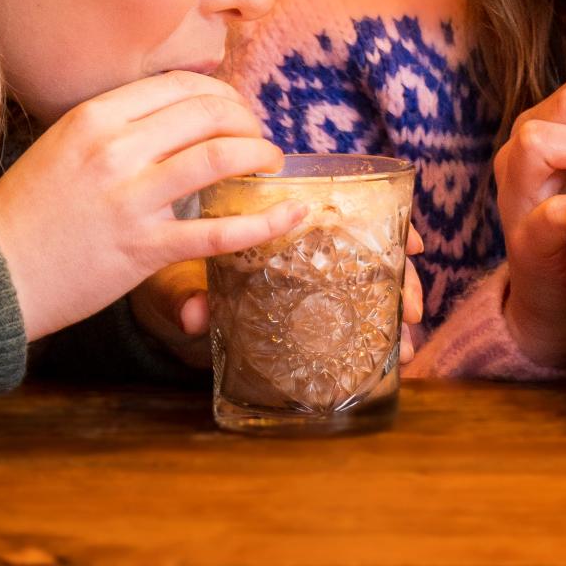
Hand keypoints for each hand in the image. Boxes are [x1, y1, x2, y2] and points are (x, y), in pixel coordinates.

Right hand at [0, 72, 305, 340]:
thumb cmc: (28, 212)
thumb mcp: (63, 146)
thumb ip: (117, 126)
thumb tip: (176, 113)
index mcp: (94, 117)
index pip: (180, 86)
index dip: (222, 95)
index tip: (236, 112)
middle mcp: (114, 149)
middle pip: (208, 114)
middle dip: (247, 121)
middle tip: (259, 139)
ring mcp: (130, 198)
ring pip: (220, 157)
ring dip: (260, 156)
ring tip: (272, 165)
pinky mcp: (144, 248)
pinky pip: (221, 231)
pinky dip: (267, 222)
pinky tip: (293, 215)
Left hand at [130, 222, 429, 366]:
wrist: (151, 278)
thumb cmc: (164, 262)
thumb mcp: (170, 274)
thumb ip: (182, 290)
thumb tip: (192, 315)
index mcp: (282, 215)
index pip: (350, 209)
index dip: (390, 225)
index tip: (414, 246)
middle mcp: (303, 244)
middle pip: (371, 251)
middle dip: (401, 280)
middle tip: (413, 311)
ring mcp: (307, 275)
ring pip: (367, 283)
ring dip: (392, 311)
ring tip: (406, 347)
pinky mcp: (303, 306)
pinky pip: (347, 312)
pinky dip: (372, 330)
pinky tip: (392, 356)